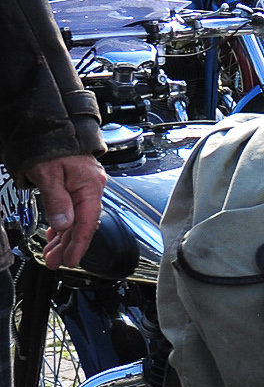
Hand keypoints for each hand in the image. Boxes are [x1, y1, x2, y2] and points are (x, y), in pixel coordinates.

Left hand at [26, 153, 105, 268]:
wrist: (52, 125)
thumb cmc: (51, 144)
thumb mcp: (48, 174)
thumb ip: (57, 201)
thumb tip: (63, 225)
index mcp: (90, 186)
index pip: (87, 222)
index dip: (78, 244)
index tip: (70, 260)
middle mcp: (91, 187)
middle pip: (82, 224)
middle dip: (68, 246)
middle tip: (55, 262)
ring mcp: (84, 186)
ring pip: (77, 219)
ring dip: (64, 238)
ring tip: (52, 253)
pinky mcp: (76, 184)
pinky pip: (73, 210)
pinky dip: (64, 224)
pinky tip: (56, 234)